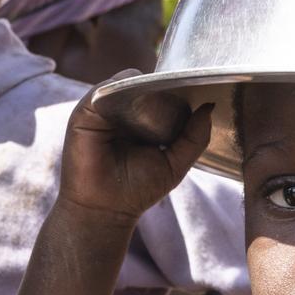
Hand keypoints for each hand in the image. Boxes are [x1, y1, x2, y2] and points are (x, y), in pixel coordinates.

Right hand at [58, 80, 213, 225]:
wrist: (105, 211)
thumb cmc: (137, 189)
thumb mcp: (175, 163)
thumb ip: (195, 137)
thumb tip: (209, 106)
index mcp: (144, 120)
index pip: (162, 93)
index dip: (177, 90)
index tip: (195, 89)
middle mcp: (123, 111)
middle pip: (146, 85)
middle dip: (162, 87)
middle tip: (179, 92)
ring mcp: (103, 110)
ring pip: (126, 84)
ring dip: (142, 88)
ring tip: (156, 103)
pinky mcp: (85, 113)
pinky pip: (103, 91)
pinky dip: (118, 91)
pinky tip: (132, 103)